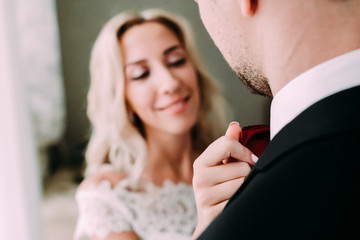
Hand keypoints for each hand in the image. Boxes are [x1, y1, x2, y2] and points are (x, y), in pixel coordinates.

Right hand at [192, 122, 254, 238]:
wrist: (211, 220)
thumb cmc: (219, 188)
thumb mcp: (221, 166)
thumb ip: (228, 145)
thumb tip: (235, 125)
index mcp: (200, 163)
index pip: (227, 143)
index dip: (244, 151)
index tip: (249, 159)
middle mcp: (199, 178)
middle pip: (241, 166)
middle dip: (245, 174)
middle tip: (236, 182)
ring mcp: (204, 196)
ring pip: (243, 183)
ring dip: (245, 188)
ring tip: (235, 193)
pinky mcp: (212, 212)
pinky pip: (240, 199)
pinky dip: (242, 201)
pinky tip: (233, 204)